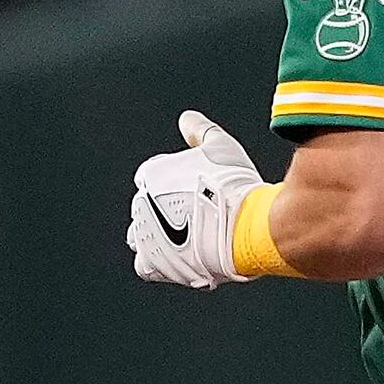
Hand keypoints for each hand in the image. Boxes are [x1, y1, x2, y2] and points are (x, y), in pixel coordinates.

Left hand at [124, 107, 266, 288]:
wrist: (243, 228)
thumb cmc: (235, 187)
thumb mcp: (220, 147)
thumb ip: (200, 131)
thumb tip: (186, 118)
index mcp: (152, 173)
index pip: (151, 176)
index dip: (173, 183)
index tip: (191, 191)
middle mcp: (141, 202)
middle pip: (146, 206)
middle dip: (166, 210)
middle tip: (196, 216)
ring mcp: (143, 234)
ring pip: (140, 235)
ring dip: (156, 236)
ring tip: (184, 240)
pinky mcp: (151, 262)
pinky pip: (145, 265)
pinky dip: (157, 263)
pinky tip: (177, 260)